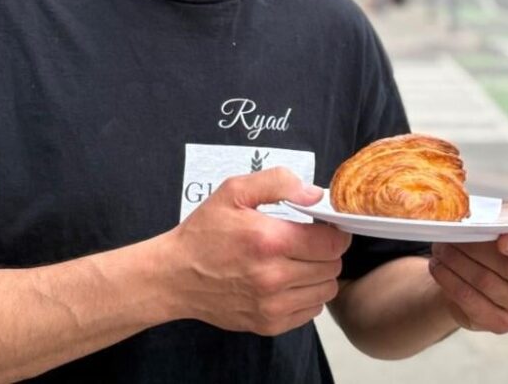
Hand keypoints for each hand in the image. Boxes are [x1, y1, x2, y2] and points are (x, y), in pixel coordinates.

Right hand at [165, 167, 352, 335]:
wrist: (174, 276)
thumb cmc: (204, 232)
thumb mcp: (233, 191)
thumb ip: (277, 183)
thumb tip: (315, 194)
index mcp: (269, 241)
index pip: (331, 243)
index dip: (333, 232)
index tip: (322, 227)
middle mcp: (274, 277)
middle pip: (332, 267)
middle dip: (326, 251)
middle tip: (306, 242)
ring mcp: (272, 306)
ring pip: (326, 290)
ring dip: (319, 274)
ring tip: (297, 262)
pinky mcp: (269, 324)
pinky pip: (311, 310)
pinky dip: (307, 295)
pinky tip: (288, 281)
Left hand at [428, 197, 507, 334]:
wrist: (479, 269)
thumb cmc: (503, 238)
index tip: (502, 239)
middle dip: (478, 248)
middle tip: (453, 233)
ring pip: (488, 283)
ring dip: (458, 262)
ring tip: (440, 247)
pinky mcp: (502, 323)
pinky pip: (473, 303)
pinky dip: (451, 282)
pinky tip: (438, 267)